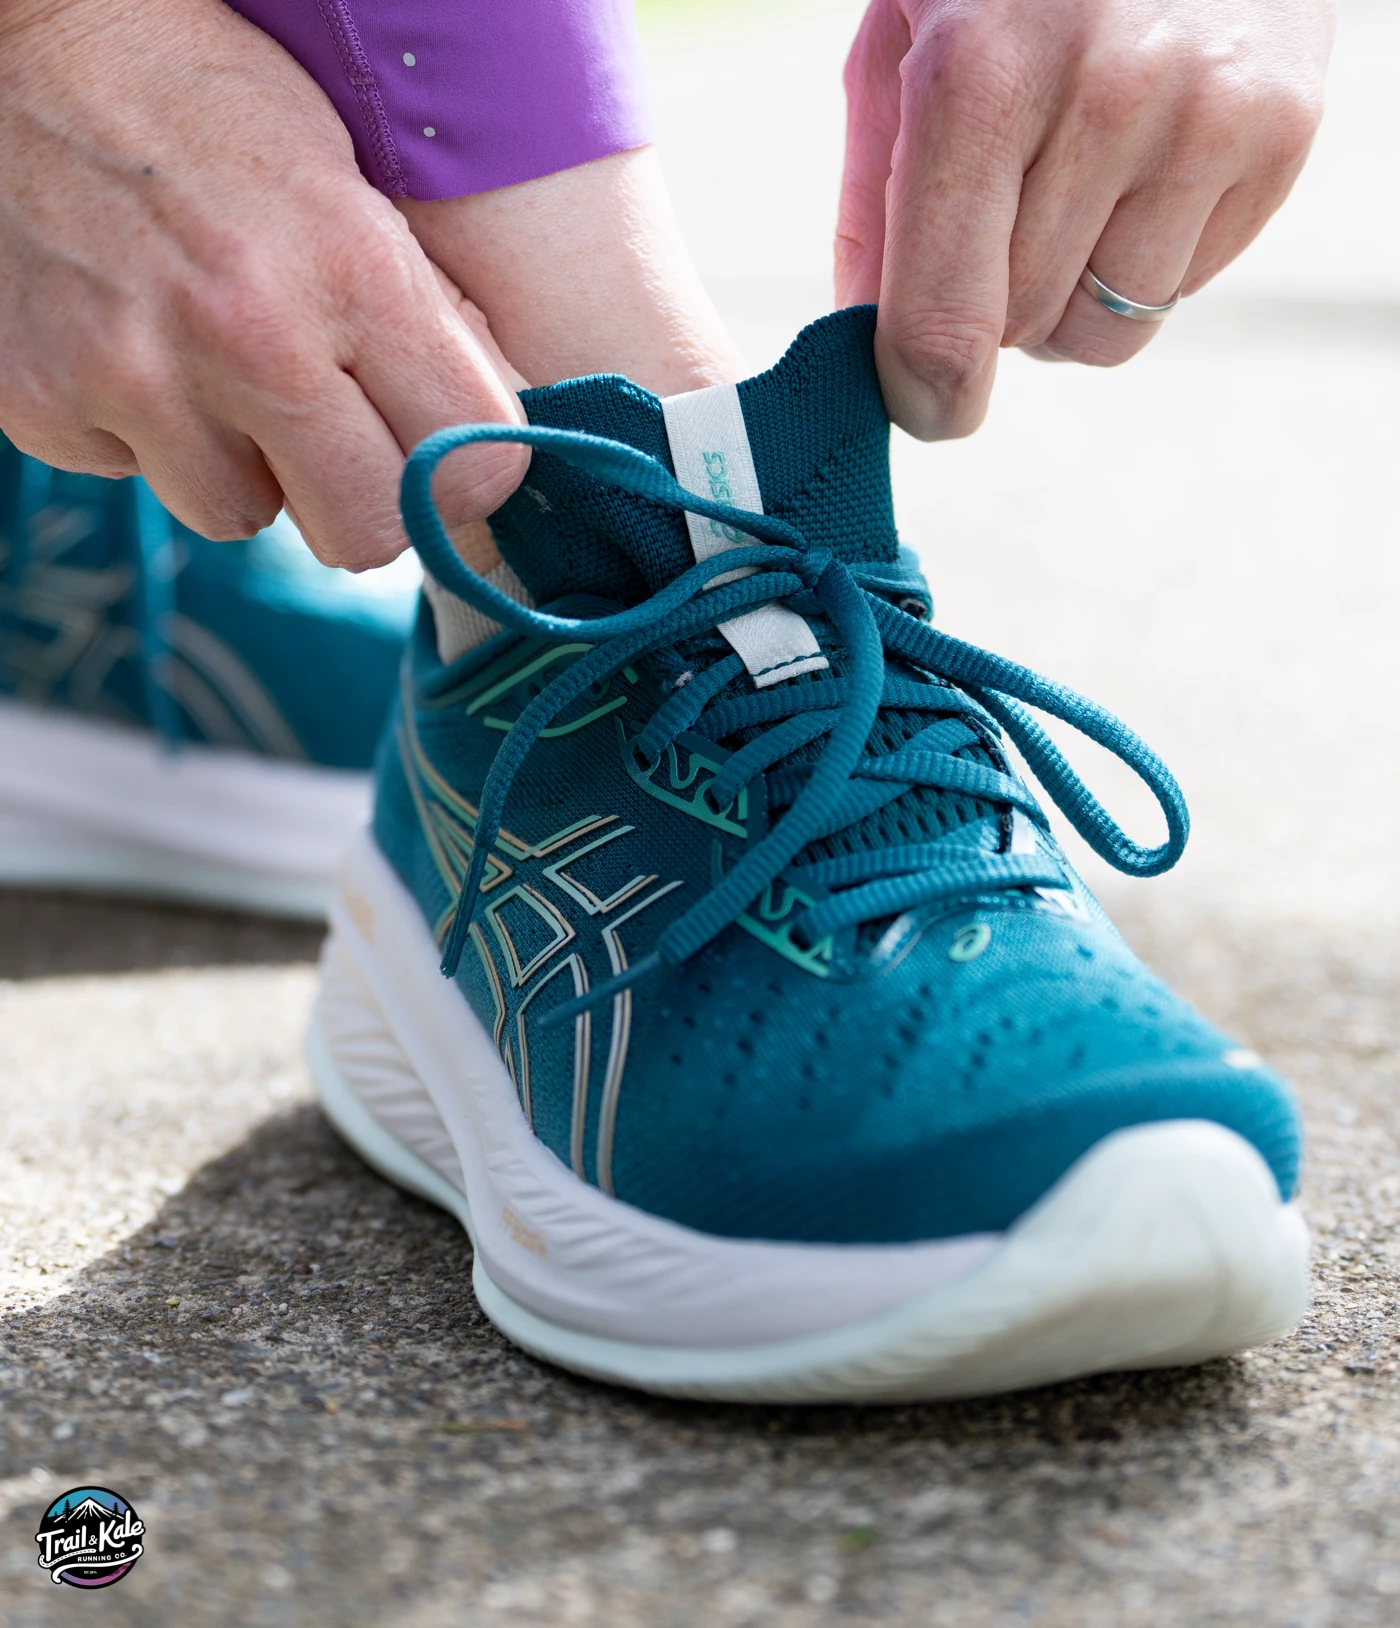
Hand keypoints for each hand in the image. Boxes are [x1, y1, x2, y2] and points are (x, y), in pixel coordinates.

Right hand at [0, 0, 524, 567]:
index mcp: (355, 270)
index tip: (439, 449)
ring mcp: (135, 375)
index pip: (474, 468)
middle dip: (360, 501)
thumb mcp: (353, 182)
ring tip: (212, 362)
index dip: (465, 474)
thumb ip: (426, 318)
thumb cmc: (210, 104)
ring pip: (240, 517)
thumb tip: (487, 439)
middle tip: (334, 440)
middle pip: (366, 535)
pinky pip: (134, 477)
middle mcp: (249, 333)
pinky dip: (143, 433)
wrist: (22, 40)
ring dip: (242, 464)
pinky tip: (135, 344)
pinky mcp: (43, 402)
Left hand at [836, 0, 1334, 438]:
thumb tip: (874, 356)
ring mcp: (1207, 117)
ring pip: (1108, 330)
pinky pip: (1184, 287)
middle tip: (999, 224)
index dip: (924, 396)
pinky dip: (1145, 256)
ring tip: (1069, 192)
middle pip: (1024, 331)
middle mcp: (1107, 99)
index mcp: (981, 76)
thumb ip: (875, 209)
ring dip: (1071, 298)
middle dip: (996, 310)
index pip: (946, 325)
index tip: (925, 408)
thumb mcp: (900, 46)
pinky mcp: (1281, 134)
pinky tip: (1139, 165)